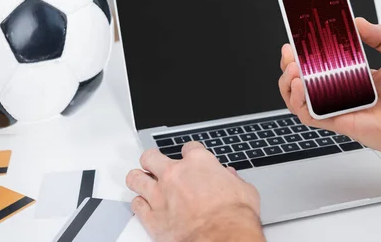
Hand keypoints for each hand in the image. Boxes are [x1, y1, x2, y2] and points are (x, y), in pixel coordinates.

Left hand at [126, 143, 264, 241]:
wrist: (222, 237)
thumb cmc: (234, 215)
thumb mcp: (244, 190)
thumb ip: (233, 180)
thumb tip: (230, 178)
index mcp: (198, 163)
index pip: (189, 148)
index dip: (190, 153)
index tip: (190, 158)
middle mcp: (175, 174)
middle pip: (151, 157)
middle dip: (152, 160)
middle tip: (155, 164)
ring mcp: (160, 195)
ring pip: (136, 178)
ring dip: (139, 179)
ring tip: (142, 181)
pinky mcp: (152, 217)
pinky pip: (136, 205)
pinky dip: (139, 205)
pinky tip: (144, 206)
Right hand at [278, 17, 380, 160]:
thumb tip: (357, 21)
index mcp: (354, 76)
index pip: (321, 64)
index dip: (305, 54)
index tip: (297, 40)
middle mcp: (343, 92)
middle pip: (304, 81)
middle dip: (290, 66)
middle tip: (289, 54)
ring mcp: (339, 108)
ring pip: (300, 99)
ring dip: (289, 83)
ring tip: (292, 70)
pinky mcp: (340, 122)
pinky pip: (310, 116)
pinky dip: (299, 102)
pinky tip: (301, 86)